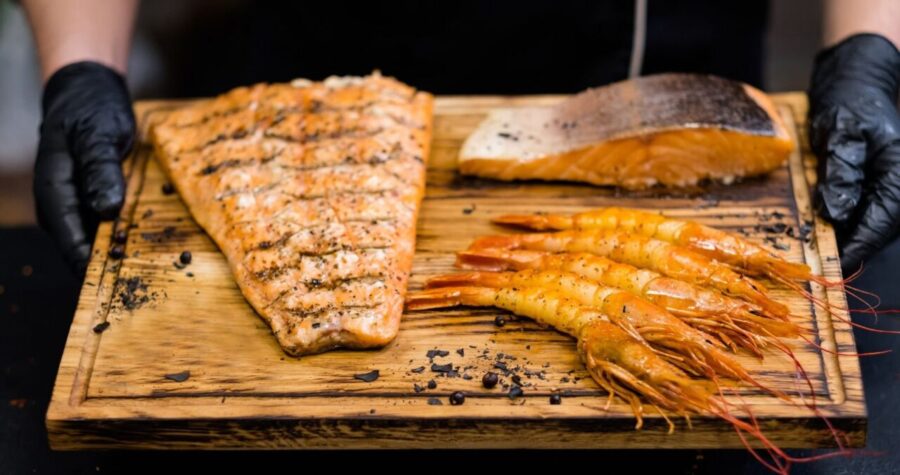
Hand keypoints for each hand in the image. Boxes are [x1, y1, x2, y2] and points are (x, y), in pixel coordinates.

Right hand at [34, 61, 134, 276]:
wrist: (88, 94)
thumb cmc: (90, 110)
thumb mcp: (99, 134)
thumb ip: (102, 170)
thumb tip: (106, 208)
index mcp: (54, 192)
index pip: (71, 243)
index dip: (95, 267)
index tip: (126, 282)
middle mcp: (61, 206)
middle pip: (84, 249)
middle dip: (115, 264)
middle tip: (154, 276)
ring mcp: (76, 206)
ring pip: (97, 241)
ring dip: (124, 251)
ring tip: (160, 265)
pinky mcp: (92, 203)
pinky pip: (108, 228)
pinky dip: (128, 234)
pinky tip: (154, 241)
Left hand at [809, 33, 899, 273]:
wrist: (854, 83)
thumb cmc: (850, 102)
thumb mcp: (842, 131)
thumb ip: (841, 172)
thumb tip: (838, 211)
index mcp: (899, 174)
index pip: (882, 222)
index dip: (857, 247)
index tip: (834, 265)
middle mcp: (899, 185)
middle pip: (878, 229)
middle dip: (848, 245)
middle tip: (816, 259)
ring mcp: (888, 187)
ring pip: (868, 224)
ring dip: (843, 235)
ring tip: (814, 243)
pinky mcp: (874, 187)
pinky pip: (860, 212)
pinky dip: (840, 221)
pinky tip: (819, 224)